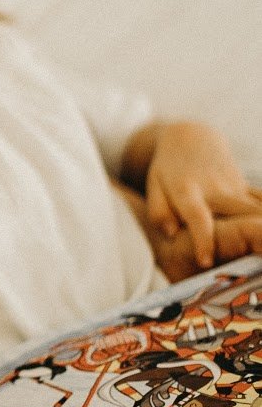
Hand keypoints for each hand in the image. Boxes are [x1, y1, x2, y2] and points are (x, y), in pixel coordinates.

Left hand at [143, 122, 261, 268]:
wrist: (191, 139)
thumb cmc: (167, 170)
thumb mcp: (154, 185)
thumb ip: (159, 211)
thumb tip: (170, 233)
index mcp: (188, 190)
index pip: (197, 217)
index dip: (203, 239)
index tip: (206, 261)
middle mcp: (215, 188)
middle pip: (237, 213)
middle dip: (247, 237)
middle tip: (248, 267)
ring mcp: (234, 186)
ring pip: (255, 210)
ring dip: (261, 229)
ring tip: (261, 257)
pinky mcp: (245, 187)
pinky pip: (261, 202)